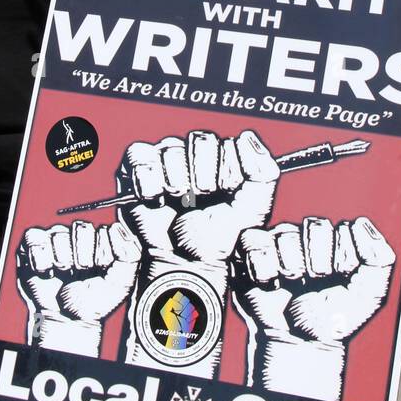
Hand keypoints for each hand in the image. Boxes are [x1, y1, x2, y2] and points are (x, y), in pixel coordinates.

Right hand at [17, 220, 140, 356]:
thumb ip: (129, 253)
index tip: (101, 271)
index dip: (102, 254)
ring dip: (63, 261)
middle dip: (83, 257)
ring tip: (64, 275)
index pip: (103, 230)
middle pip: (81, 228)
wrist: (70, 321)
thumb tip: (115, 227)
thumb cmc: (95, 301)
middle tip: (82, 274)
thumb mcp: (123, 281)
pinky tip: (47, 272)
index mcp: (100, 240)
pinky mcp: (32, 247)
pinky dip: (41, 258)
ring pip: (59, 233)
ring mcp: (55, 240)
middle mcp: (77, 236)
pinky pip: (35, 237)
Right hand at [117, 130, 279, 273]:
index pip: (227, 142)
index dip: (226, 169)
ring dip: (178, 181)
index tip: (227, 192)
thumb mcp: (254, 207)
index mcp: (222, 159)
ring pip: (171, 148)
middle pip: (200, 140)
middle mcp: (193, 155)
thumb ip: (263, 171)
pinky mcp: (137, 171)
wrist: (185, 263)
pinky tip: (156, 198)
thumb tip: (246, 136)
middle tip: (202, 199)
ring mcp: (165, 161)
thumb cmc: (219, 238)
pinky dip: (148, 177)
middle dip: (205, 176)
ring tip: (180, 202)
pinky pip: (140, 155)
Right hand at [232, 216, 395, 400]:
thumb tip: (360, 223)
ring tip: (293, 285)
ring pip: (286, 233)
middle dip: (319, 262)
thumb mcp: (369, 294)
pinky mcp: (252, 252)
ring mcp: (280, 242)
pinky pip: (253, 240)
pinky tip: (271, 283)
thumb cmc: (333, 319)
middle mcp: (308, 237)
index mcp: (338, 241)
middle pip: (315, 225)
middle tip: (316, 283)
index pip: (345, 228)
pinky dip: (263, 265)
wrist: (299, 344)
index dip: (344, 258)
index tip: (343, 279)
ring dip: (292, 267)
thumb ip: (379, 258)